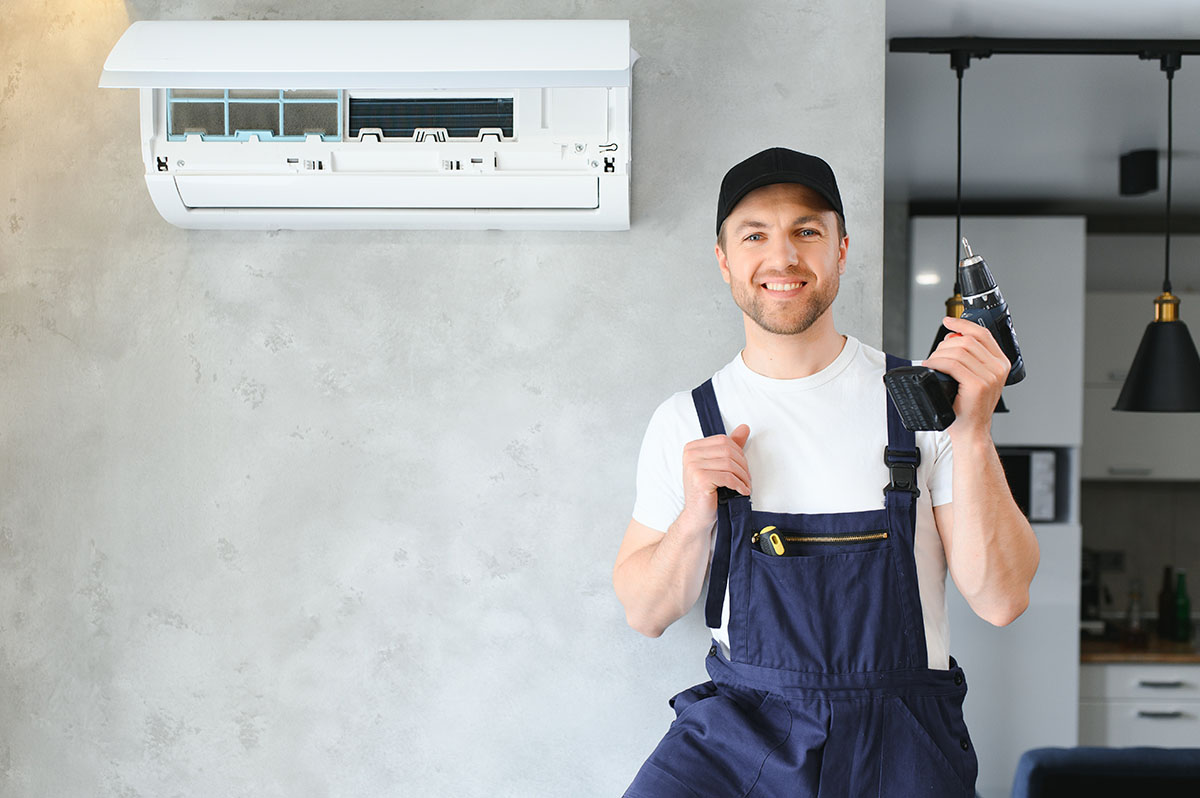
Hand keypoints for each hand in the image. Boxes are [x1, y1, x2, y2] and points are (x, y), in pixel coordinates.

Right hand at [678, 424, 750, 530]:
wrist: (697, 516)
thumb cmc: (708, 492)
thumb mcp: (719, 466)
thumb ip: (731, 446)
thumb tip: (744, 427)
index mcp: (692, 447)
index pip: (723, 440)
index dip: (739, 453)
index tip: (743, 468)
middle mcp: (690, 454)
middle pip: (728, 451)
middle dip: (742, 465)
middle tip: (747, 479)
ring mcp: (693, 466)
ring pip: (729, 464)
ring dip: (742, 477)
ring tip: (745, 486)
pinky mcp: (700, 478)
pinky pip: (728, 477)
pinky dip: (739, 485)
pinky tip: (742, 492)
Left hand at [923, 317, 1009, 437]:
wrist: (971, 431)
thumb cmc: (968, 407)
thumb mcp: (974, 377)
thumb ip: (969, 358)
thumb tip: (952, 337)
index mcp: (1001, 363)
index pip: (982, 334)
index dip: (963, 324)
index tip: (948, 321)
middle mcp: (998, 368)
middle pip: (967, 341)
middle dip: (945, 344)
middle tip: (935, 356)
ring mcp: (990, 377)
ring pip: (958, 351)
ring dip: (939, 354)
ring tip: (932, 363)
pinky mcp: (978, 385)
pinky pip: (953, 364)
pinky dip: (937, 362)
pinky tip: (931, 366)